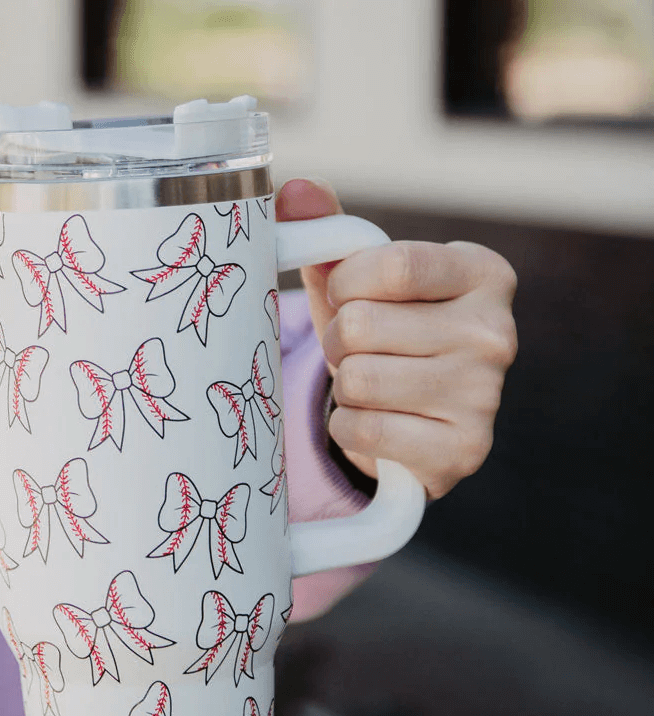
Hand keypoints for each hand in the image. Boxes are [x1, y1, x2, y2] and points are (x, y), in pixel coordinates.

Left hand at [275, 179, 517, 499]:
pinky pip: (363, 430)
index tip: (342, 295)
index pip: (394, 265)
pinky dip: (347, 428)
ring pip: (358, 380)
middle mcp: (496, 331)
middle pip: (363, 326)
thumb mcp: (363, 281)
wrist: (418, 421)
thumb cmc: (386, 334)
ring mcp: (484, 395)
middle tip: (353, 352)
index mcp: (483, 273)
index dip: (344, 283)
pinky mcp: (461, 450)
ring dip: (342, 387)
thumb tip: (294, 190)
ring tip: (367, 386)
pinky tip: (372, 423)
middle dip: (337, 341)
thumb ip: (330, 231)